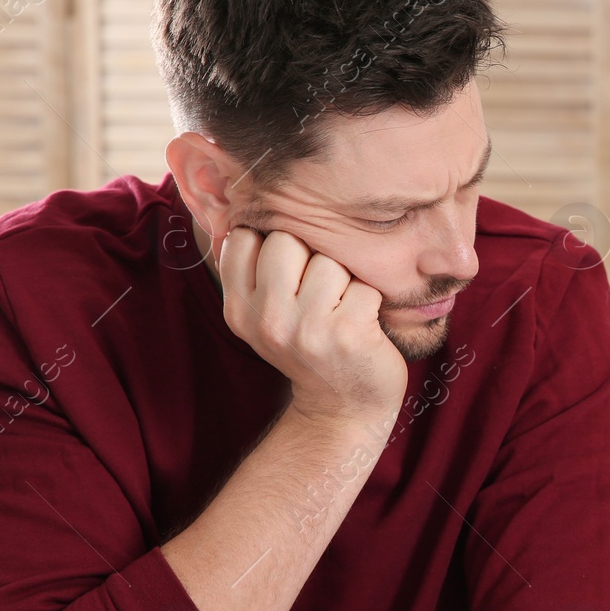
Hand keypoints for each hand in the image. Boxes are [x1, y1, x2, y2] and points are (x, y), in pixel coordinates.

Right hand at [218, 228, 405, 428]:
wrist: (344, 409)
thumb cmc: (311, 346)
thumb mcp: (266, 314)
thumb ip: (252, 267)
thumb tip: (237, 201)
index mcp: (238, 309)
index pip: (245, 237)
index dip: (275, 246)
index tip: (291, 276)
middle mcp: (266, 319)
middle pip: (287, 240)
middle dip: (312, 257)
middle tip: (321, 296)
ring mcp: (306, 328)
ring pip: (328, 260)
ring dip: (345, 281)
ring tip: (341, 310)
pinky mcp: (347, 334)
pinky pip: (364, 286)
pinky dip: (372, 301)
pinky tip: (363, 325)